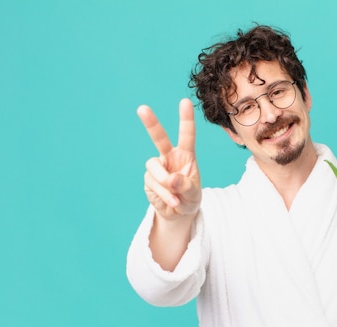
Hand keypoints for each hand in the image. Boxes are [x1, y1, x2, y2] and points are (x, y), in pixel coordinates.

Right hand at [138, 99, 201, 220]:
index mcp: (186, 155)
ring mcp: (157, 167)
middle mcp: (170, 157)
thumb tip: (171, 179)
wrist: (178, 213)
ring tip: (175, 198)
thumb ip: (186, 186)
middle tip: (142, 108)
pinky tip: (172, 202)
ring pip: (154, 167)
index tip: (185, 102)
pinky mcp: (148, 179)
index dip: (186, 118)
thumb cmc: (190, 198)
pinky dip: (163, 195)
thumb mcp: (194, 194)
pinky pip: (153, 184)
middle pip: (159, 137)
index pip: (186, 135)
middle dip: (151, 123)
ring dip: (165, 183)